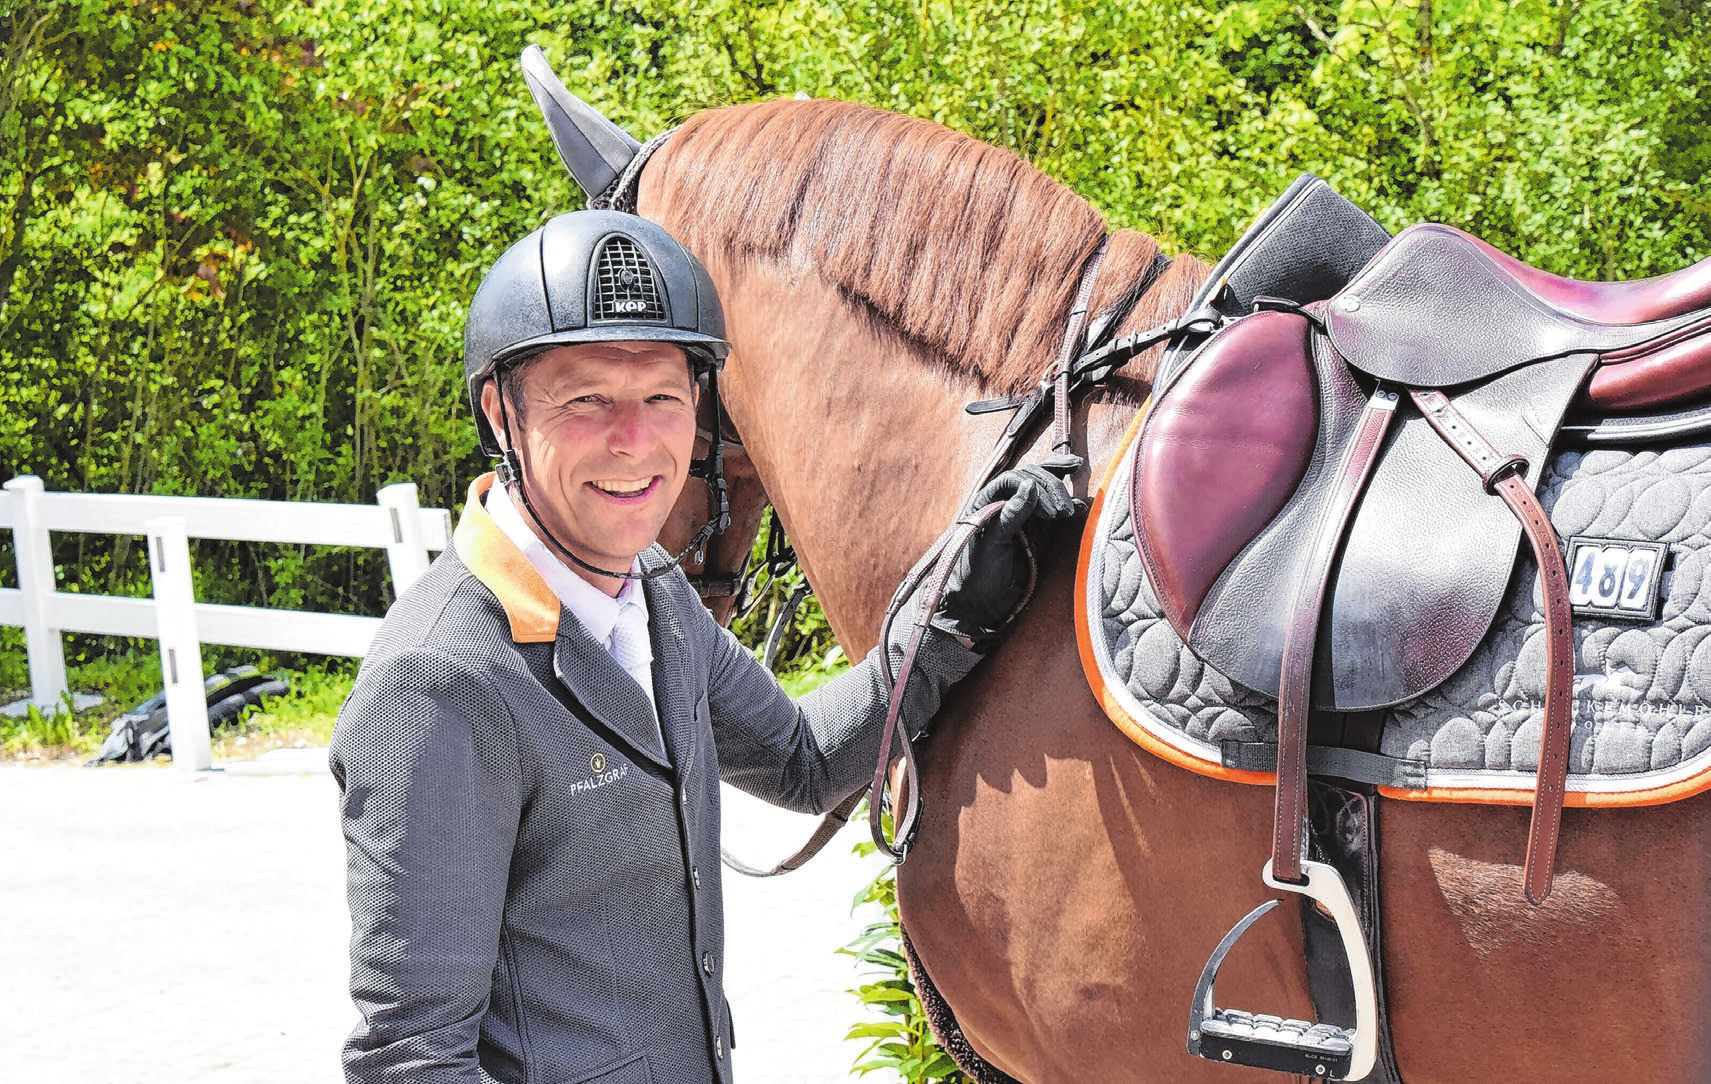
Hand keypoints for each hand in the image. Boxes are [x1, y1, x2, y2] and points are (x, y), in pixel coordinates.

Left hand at [934, 455, 1082, 646]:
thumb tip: (1030, 485)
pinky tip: (1079, 509)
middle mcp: (1006, 504)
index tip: (1049, 511)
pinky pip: (1055, 512)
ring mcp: (1023, 517)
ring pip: (1045, 492)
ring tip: (1070, 511)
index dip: (1035, 487)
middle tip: (1064, 511)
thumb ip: (1010, 514)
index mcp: (988, 502)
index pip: (1014, 480)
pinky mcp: (1038, 531)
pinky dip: (1069, 507)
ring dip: (1061, 495)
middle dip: (1052, 489)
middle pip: (1033, 481)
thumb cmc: (978, 573)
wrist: (982, 605)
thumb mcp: (992, 542)